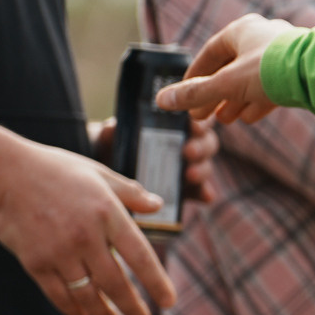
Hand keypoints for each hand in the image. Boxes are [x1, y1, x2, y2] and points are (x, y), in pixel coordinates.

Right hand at [0, 138, 175, 314]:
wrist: (3, 174)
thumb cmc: (54, 171)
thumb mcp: (98, 173)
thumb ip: (130, 193)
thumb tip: (159, 205)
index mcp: (107, 212)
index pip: (140, 256)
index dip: (156, 282)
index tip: (168, 301)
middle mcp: (86, 236)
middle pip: (116, 284)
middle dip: (133, 307)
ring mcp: (59, 252)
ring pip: (88, 295)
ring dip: (104, 314)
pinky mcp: (35, 263)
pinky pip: (59, 295)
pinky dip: (73, 309)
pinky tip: (83, 314)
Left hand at [88, 116, 220, 205]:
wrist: (107, 173)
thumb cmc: (114, 146)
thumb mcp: (111, 137)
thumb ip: (113, 132)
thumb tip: (113, 127)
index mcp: (176, 124)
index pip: (196, 117)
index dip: (199, 120)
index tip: (192, 124)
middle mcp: (188, 144)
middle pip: (207, 142)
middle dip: (200, 147)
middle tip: (188, 152)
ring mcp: (190, 168)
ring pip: (206, 165)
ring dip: (202, 170)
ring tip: (190, 175)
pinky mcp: (188, 190)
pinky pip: (202, 192)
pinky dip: (205, 193)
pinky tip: (205, 197)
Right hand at [159, 15, 299, 125]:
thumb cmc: (272, 70)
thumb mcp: (227, 84)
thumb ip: (195, 94)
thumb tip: (162, 101)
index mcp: (243, 30)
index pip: (210, 53)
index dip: (195, 76)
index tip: (184, 95)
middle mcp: (262, 37)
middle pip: (231, 68)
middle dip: (215, 94)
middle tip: (202, 116)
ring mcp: (283, 54)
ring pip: (252, 80)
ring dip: (236, 101)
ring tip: (225, 120)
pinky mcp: (298, 71)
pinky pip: (272, 87)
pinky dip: (258, 102)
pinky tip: (250, 119)